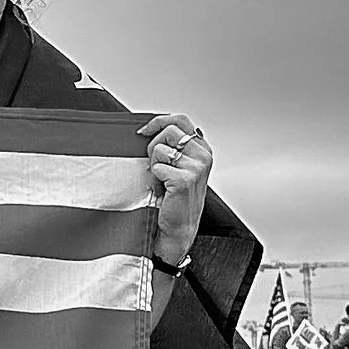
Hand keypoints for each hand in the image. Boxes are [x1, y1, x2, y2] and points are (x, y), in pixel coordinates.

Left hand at [137, 110, 213, 272]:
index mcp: (203, 150)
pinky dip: (154, 179)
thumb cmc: (176, 199)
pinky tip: (162, 190)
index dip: (159, 121)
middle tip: (155, 166)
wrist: (178, 229)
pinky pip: (156, 167)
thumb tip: (154, 128)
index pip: (181, 120)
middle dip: (153, 146)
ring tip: (161, 181)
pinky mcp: (184, 179)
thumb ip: (176, 146)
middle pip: (168, 131)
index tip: (144, 130)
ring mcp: (196, 168)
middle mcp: (203, 156)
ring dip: (153, 166)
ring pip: (159, 149)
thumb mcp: (181, 167)